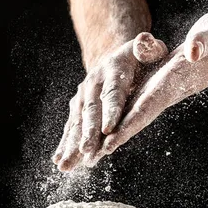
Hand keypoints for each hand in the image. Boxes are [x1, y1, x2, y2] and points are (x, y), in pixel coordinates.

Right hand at [52, 32, 167, 171]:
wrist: (110, 57)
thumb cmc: (137, 58)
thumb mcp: (146, 49)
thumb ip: (148, 48)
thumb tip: (146, 42)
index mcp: (113, 71)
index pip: (113, 93)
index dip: (110, 111)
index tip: (108, 129)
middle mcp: (93, 85)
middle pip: (91, 112)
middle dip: (87, 133)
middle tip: (86, 151)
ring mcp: (82, 97)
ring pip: (76, 124)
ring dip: (71, 145)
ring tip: (65, 165)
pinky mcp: (77, 108)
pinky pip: (70, 128)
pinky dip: (64, 145)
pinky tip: (58, 161)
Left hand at [100, 11, 207, 156]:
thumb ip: (206, 41)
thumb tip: (193, 51)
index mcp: (174, 80)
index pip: (148, 105)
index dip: (128, 123)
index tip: (110, 141)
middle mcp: (164, 93)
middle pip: (135, 120)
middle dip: (114, 139)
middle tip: (90, 159)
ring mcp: (159, 94)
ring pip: (131, 119)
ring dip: (111, 138)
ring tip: (88, 158)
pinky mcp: (155, 90)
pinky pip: (132, 111)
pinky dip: (116, 126)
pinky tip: (101, 138)